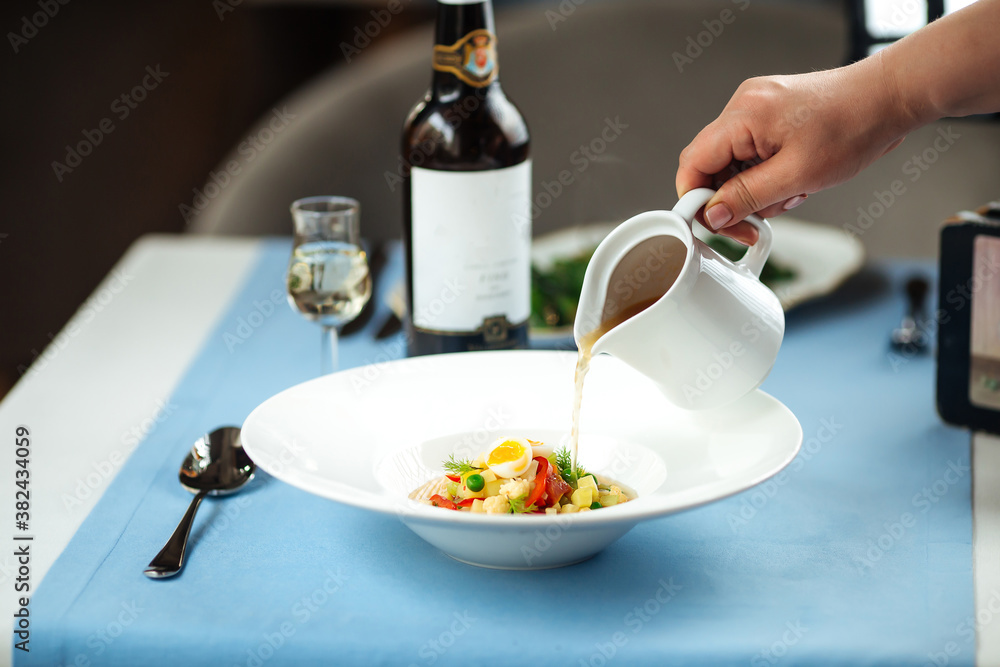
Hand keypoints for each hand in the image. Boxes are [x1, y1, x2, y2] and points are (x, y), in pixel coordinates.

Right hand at [676, 60, 911, 244]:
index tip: (713, 224)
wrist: (888, 98)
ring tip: (790, 193)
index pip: (693, 163)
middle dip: (731, 198)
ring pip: (732, 163)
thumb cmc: (853, 126)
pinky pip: (750, 153)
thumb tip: (712, 215)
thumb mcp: (797, 175)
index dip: (695, 199)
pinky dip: (765, 174)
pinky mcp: (770, 113)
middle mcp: (743, 106)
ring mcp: (756, 108)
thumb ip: (747, 197)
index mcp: (743, 116)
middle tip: (755, 222)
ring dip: (753, 189)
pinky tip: (792, 180)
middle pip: (710, 165)